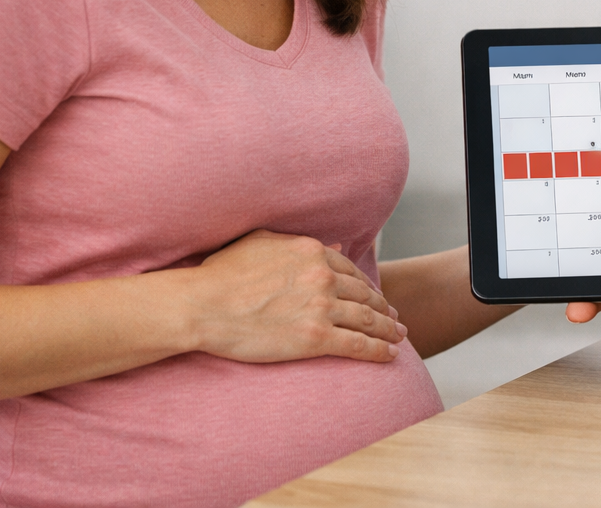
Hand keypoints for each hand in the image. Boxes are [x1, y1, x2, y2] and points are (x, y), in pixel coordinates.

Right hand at [184, 229, 406, 363]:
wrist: (201, 305)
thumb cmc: (220, 274)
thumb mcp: (261, 242)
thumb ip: (296, 243)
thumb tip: (333, 246)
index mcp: (312, 252)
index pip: (351, 271)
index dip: (367, 286)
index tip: (375, 296)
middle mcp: (323, 277)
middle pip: (365, 295)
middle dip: (384, 308)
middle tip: (395, 319)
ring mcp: (322, 308)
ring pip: (368, 320)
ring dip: (388, 330)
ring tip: (399, 337)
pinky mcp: (316, 338)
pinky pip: (358, 345)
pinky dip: (379, 351)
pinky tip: (390, 356)